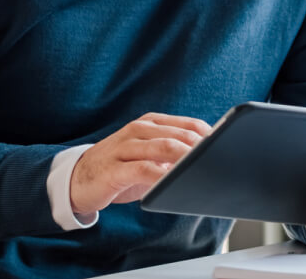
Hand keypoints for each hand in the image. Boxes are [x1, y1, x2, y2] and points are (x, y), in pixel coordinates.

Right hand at [69, 112, 211, 216]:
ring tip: (204, 169)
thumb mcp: (148, 156)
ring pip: (163, 147)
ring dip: (186, 159)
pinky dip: (162, 175)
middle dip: (202, 149)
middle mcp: (138, 130)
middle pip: (180, 135)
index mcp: (151, 123)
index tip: (228, 149)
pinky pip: (143, 169)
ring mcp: (125, 147)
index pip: (190, 124)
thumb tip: (207, 161)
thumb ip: (173, 154)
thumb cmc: (120, 169)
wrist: (77, 180)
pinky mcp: (114, 169)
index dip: (211, 137)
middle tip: (221, 162)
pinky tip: (174, 182)